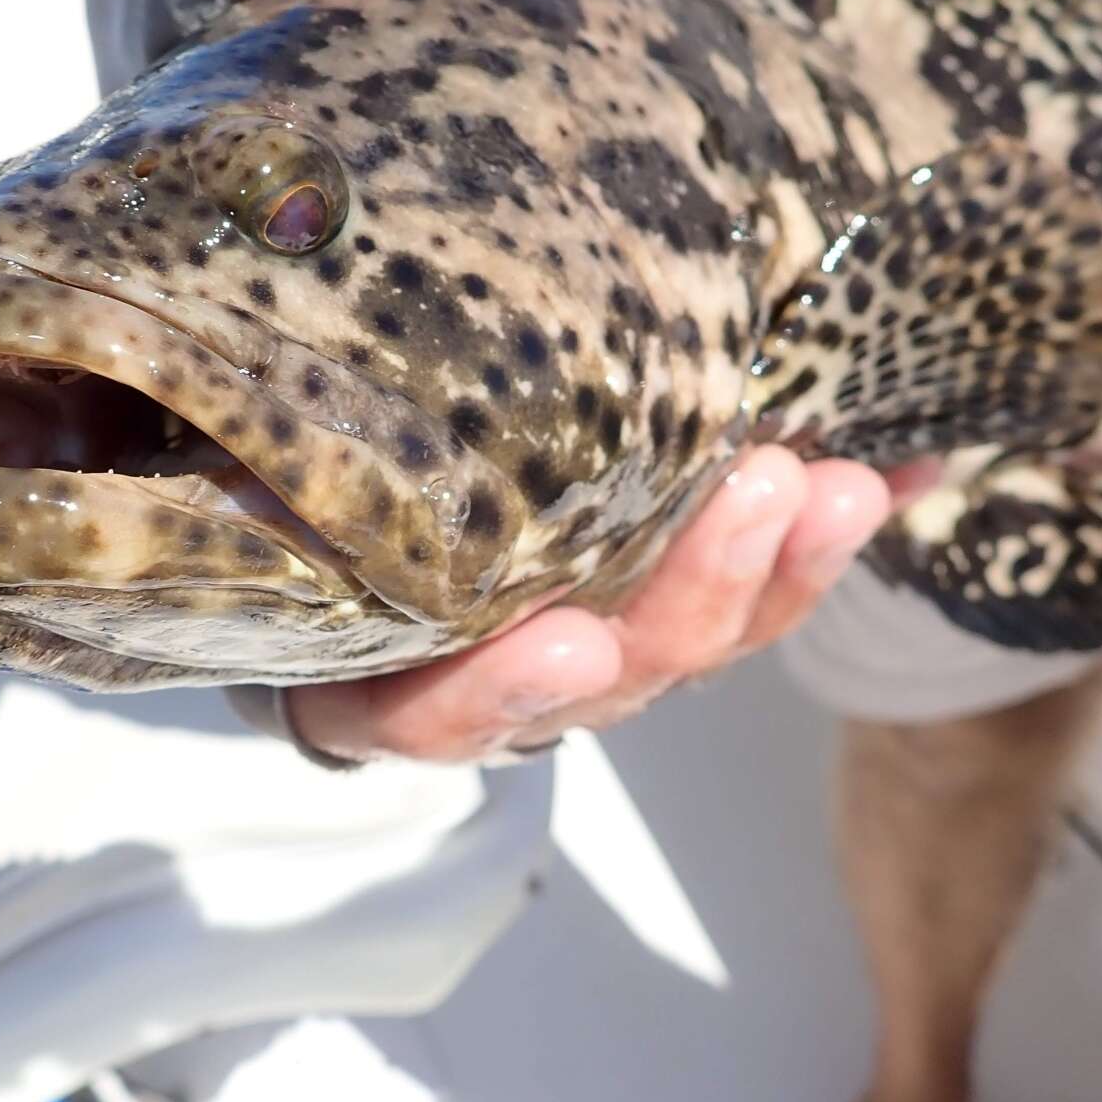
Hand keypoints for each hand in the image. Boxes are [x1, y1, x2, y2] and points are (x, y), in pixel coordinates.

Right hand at [288, 449, 909, 763]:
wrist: (348, 539)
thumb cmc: (297, 527)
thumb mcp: (263, 516)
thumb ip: (252, 487)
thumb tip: (193, 389)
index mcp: (398, 687)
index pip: (442, 712)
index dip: (504, 690)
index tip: (567, 641)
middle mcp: (514, 686)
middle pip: (618, 674)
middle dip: (700, 587)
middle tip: (766, 491)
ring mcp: (606, 643)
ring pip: (706, 634)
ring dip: (788, 565)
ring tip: (850, 484)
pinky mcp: (675, 593)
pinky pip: (763, 582)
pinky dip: (829, 534)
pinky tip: (908, 465)